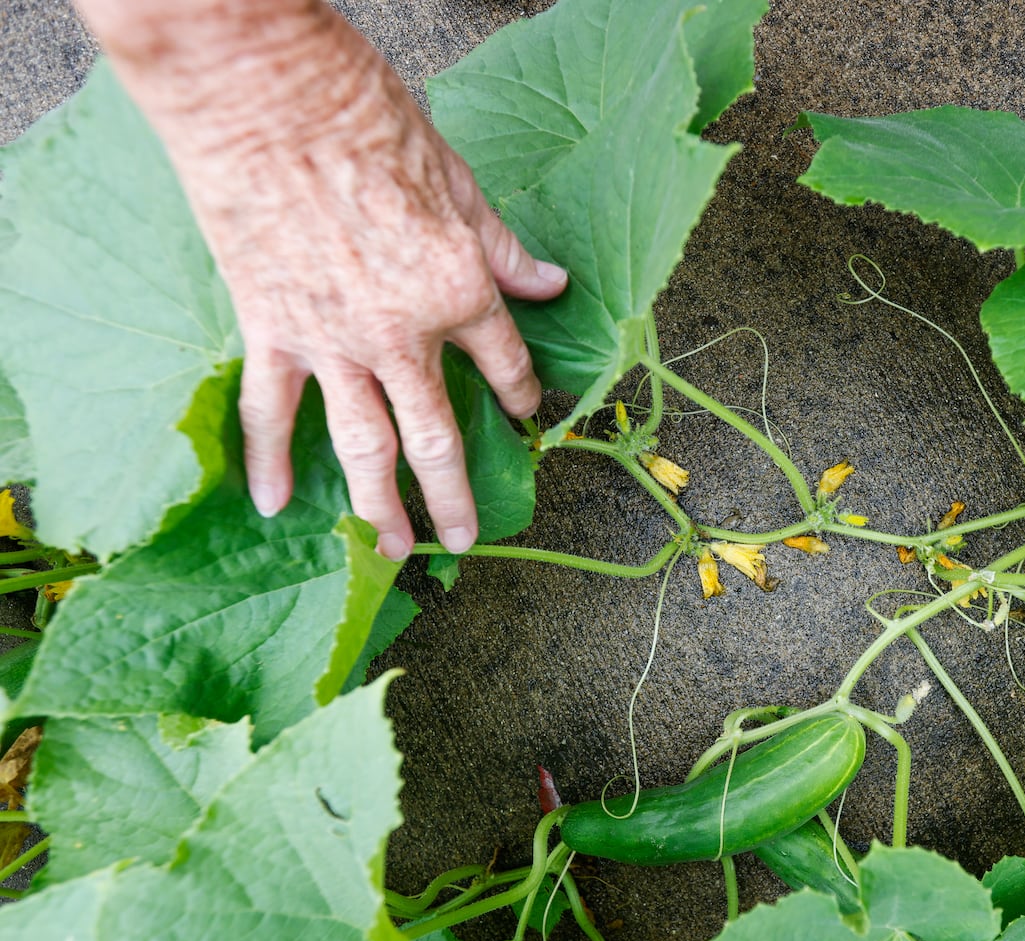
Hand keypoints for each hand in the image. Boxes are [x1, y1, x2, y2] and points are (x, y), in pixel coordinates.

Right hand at [78, 1, 565, 559]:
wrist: (269, 102)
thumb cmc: (370, 124)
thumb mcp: (461, 184)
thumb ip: (503, 248)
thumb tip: (552, 282)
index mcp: (461, 293)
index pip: (503, 364)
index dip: (519, 394)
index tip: (524, 417)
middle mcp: (404, 336)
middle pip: (437, 435)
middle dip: (454, 495)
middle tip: (466, 541)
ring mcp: (333, 342)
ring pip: (363, 445)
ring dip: (380, 506)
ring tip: (395, 552)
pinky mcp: (272, 330)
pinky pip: (272, 411)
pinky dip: (272, 459)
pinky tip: (277, 504)